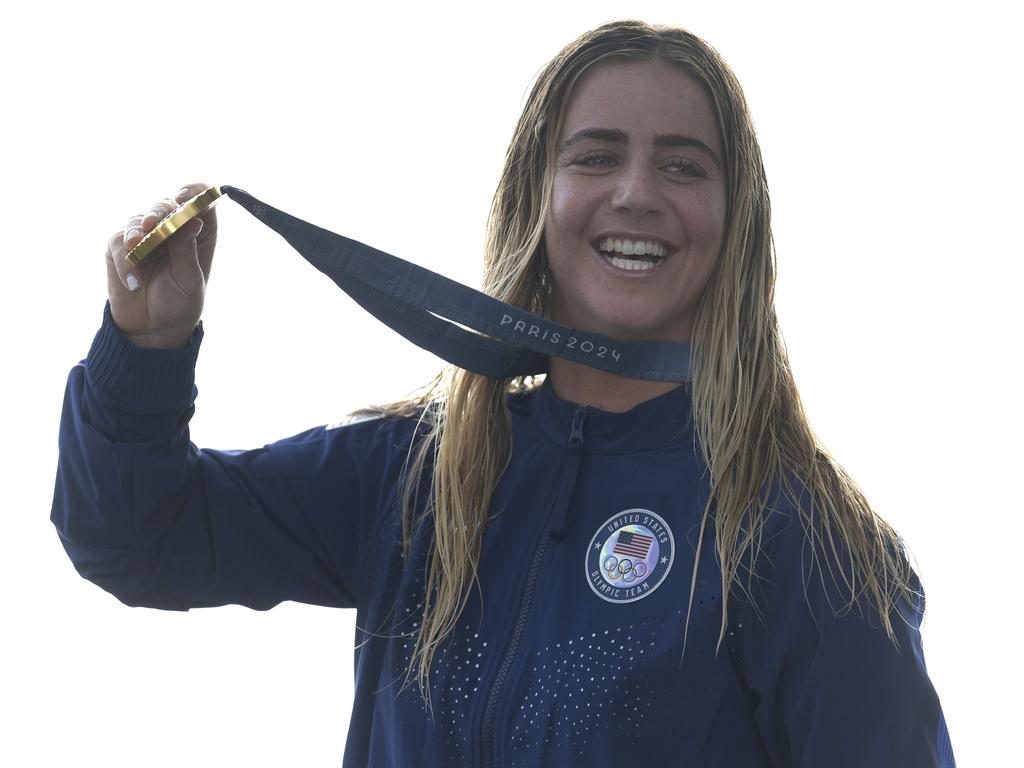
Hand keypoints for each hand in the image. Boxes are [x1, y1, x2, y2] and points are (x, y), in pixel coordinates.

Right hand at [105, 182, 218, 348]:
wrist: (153, 329)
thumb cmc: (180, 304)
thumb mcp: (189, 279)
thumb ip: (187, 250)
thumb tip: (193, 221)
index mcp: (196, 233)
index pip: (197, 200)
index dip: (193, 193)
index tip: (186, 199)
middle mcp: (170, 230)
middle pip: (165, 205)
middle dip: (160, 210)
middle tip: (156, 221)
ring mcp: (143, 236)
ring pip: (138, 219)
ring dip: (137, 230)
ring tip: (137, 245)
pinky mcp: (119, 249)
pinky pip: (118, 243)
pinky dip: (124, 260)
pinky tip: (133, 281)